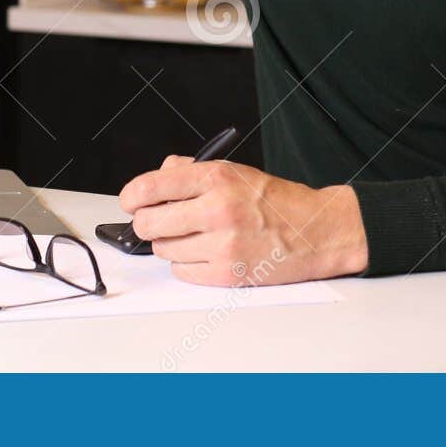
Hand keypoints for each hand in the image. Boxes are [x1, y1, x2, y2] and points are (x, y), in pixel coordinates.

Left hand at [118, 154, 367, 284]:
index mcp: (217, 178)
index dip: (132, 196)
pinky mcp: (226, 274)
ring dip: (170, 244)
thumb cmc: (275, 201)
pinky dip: (187, 264)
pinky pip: (181, 272)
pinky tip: (207, 252)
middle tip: (158, 221)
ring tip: (194, 235)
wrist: (315, 231)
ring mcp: (221, 245)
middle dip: (148, 223)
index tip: (130, 201)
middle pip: (148, 223)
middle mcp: (217, 209)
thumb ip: (192, 171)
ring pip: (163, 250)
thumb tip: (158, 176)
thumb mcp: (235, 171)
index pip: (151, 187)